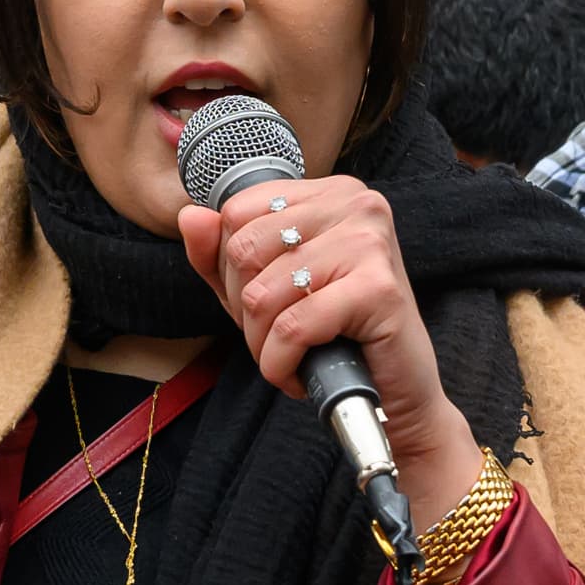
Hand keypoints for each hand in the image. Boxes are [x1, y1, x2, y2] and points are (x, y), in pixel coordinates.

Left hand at [178, 179, 484, 530]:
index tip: (263, 300)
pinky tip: (301, 376)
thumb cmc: (330, 335)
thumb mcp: (263, 290)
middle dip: (244, 310)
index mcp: (330, 192)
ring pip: (262, 294)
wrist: (395, 392)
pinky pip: (292, 327)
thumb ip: (220, 255)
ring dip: (263, 345)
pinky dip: (281, 365)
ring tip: (291, 357)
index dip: (230, 269)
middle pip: (243, 250)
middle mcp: (355, 203)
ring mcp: (370, 242)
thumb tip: (189, 216)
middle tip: (276, 337)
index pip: (236, 212)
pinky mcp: (378, 288)